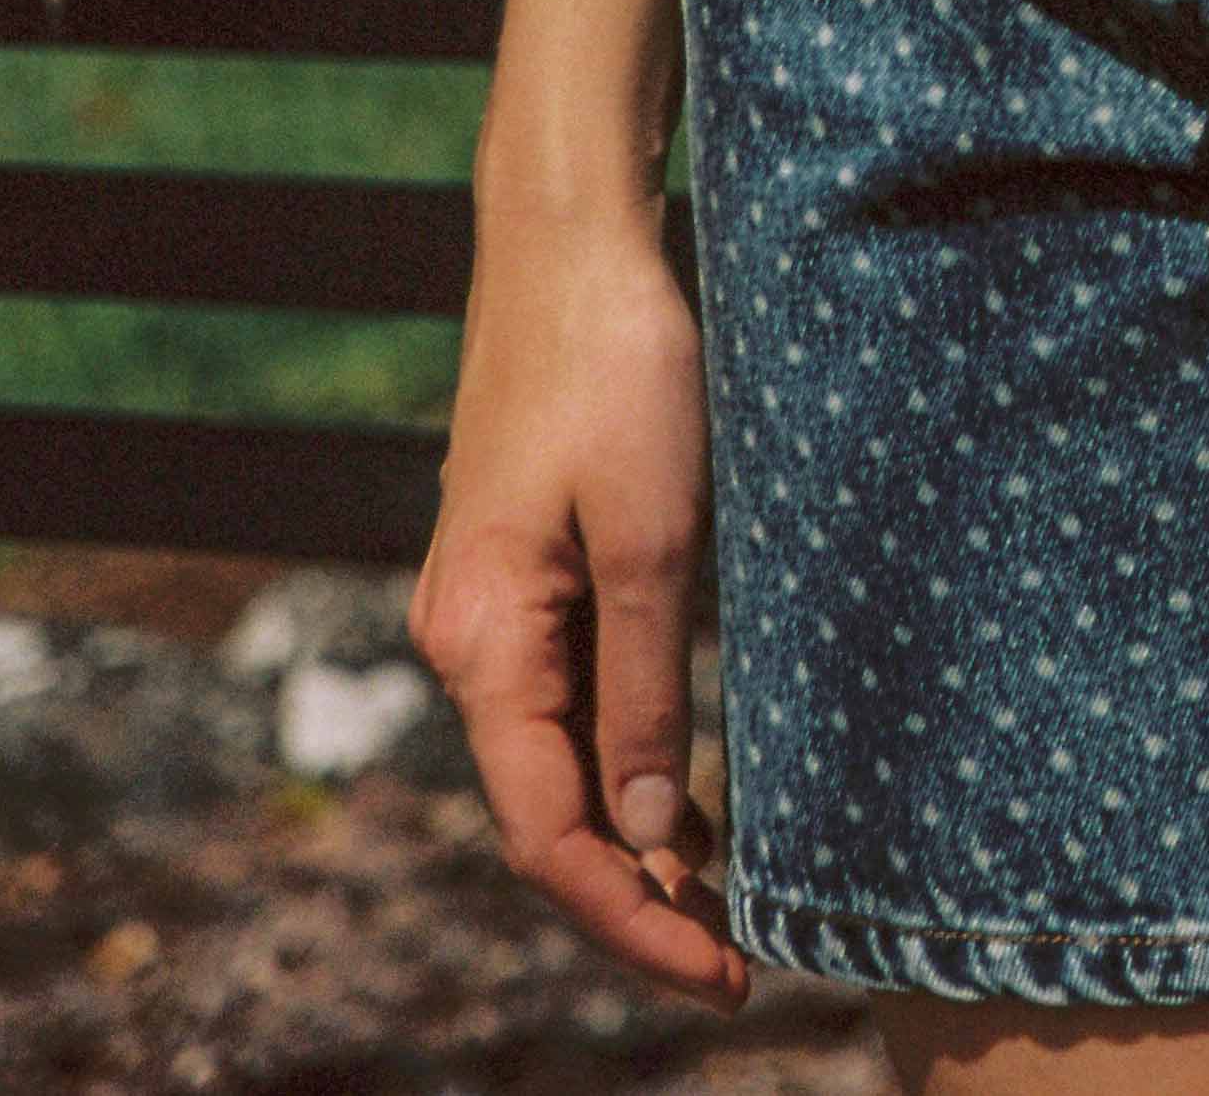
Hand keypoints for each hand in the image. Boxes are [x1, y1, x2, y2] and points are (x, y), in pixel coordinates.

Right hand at [409, 206, 745, 1005]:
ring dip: (635, 831)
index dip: (630, 916)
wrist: (573, 237)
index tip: (720, 971)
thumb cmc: (617, 365)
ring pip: (559, 755)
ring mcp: (492, 602)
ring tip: (726, 898)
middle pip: (547, 807)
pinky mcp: (526, 565)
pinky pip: (568, 693)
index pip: (549, 829)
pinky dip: (625, 754)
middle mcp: (469, 636)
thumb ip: (645, 681)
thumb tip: (648, 828)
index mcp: (485, 640)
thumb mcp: (654, 531)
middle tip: (739, 956)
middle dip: (637, 894)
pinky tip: (684, 792)